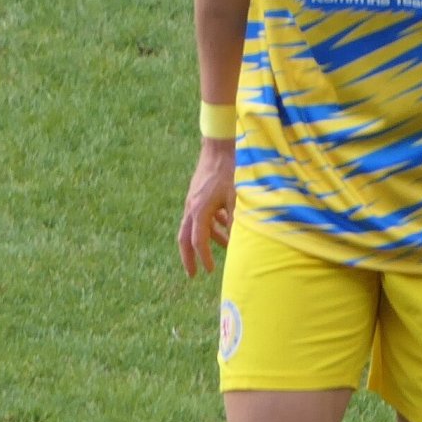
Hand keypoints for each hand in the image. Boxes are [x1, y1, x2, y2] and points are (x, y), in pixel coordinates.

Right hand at [177, 141, 236, 276]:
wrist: (220, 147)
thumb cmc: (230, 170)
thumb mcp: (237, 198)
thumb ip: (235, 221)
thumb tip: (237, 243)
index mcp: (199, 209)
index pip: (198, 240)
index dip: (203, 257)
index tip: (209, 270)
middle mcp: (192, 207)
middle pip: (184, 238)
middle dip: (188, 257)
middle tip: (193, 274)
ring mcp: (193, 200)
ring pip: (194, 228)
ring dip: (206, 241)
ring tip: (220, 252)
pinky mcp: (198, 195)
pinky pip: (201, 217)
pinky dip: (211, 226)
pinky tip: (224, 228)